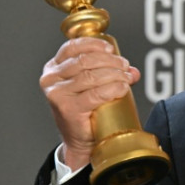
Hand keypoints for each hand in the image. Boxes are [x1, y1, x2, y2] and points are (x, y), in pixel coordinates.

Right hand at [39, 37, 140, 169]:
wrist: (81, 140)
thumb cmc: (87, 110)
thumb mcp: (95, 85)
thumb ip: (112, 73)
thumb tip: (133, 70)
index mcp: (54, 68)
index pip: (72, 47)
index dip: (94, 44)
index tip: (111, 48)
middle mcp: (51, 79)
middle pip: (85, 60)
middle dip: (110, 61)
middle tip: (125, 67)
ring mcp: (57, 94)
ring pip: (91, 76)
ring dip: (114, 74)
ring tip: (126, 78)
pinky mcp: (67, 108)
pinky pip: (95, 94)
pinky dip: (113, 88)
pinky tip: (122, 88)